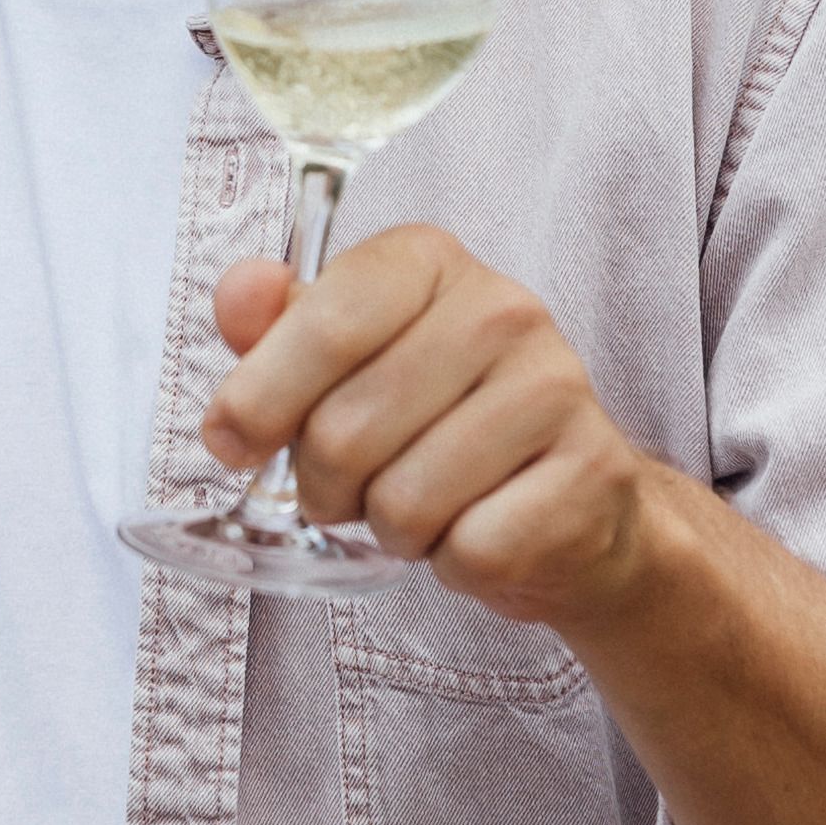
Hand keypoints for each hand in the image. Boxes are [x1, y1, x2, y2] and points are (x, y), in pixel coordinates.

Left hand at [204, 224, 652, 623]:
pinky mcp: (592, 474)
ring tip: (425, 507)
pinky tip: (479, 530)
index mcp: (430, 261)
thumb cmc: (439, 423)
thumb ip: (277, 327)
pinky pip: (469, 552)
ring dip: (393, 531)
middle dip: (325, 487)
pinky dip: (453, 564)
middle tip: (351, 488)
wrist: (571, 500)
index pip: (327, 320)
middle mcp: (503, 307)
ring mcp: (556, 387)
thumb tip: (239, 295)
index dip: (259, 398)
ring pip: (403, 502)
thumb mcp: (347, 363)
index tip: (233, 441)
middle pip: (346, 430)